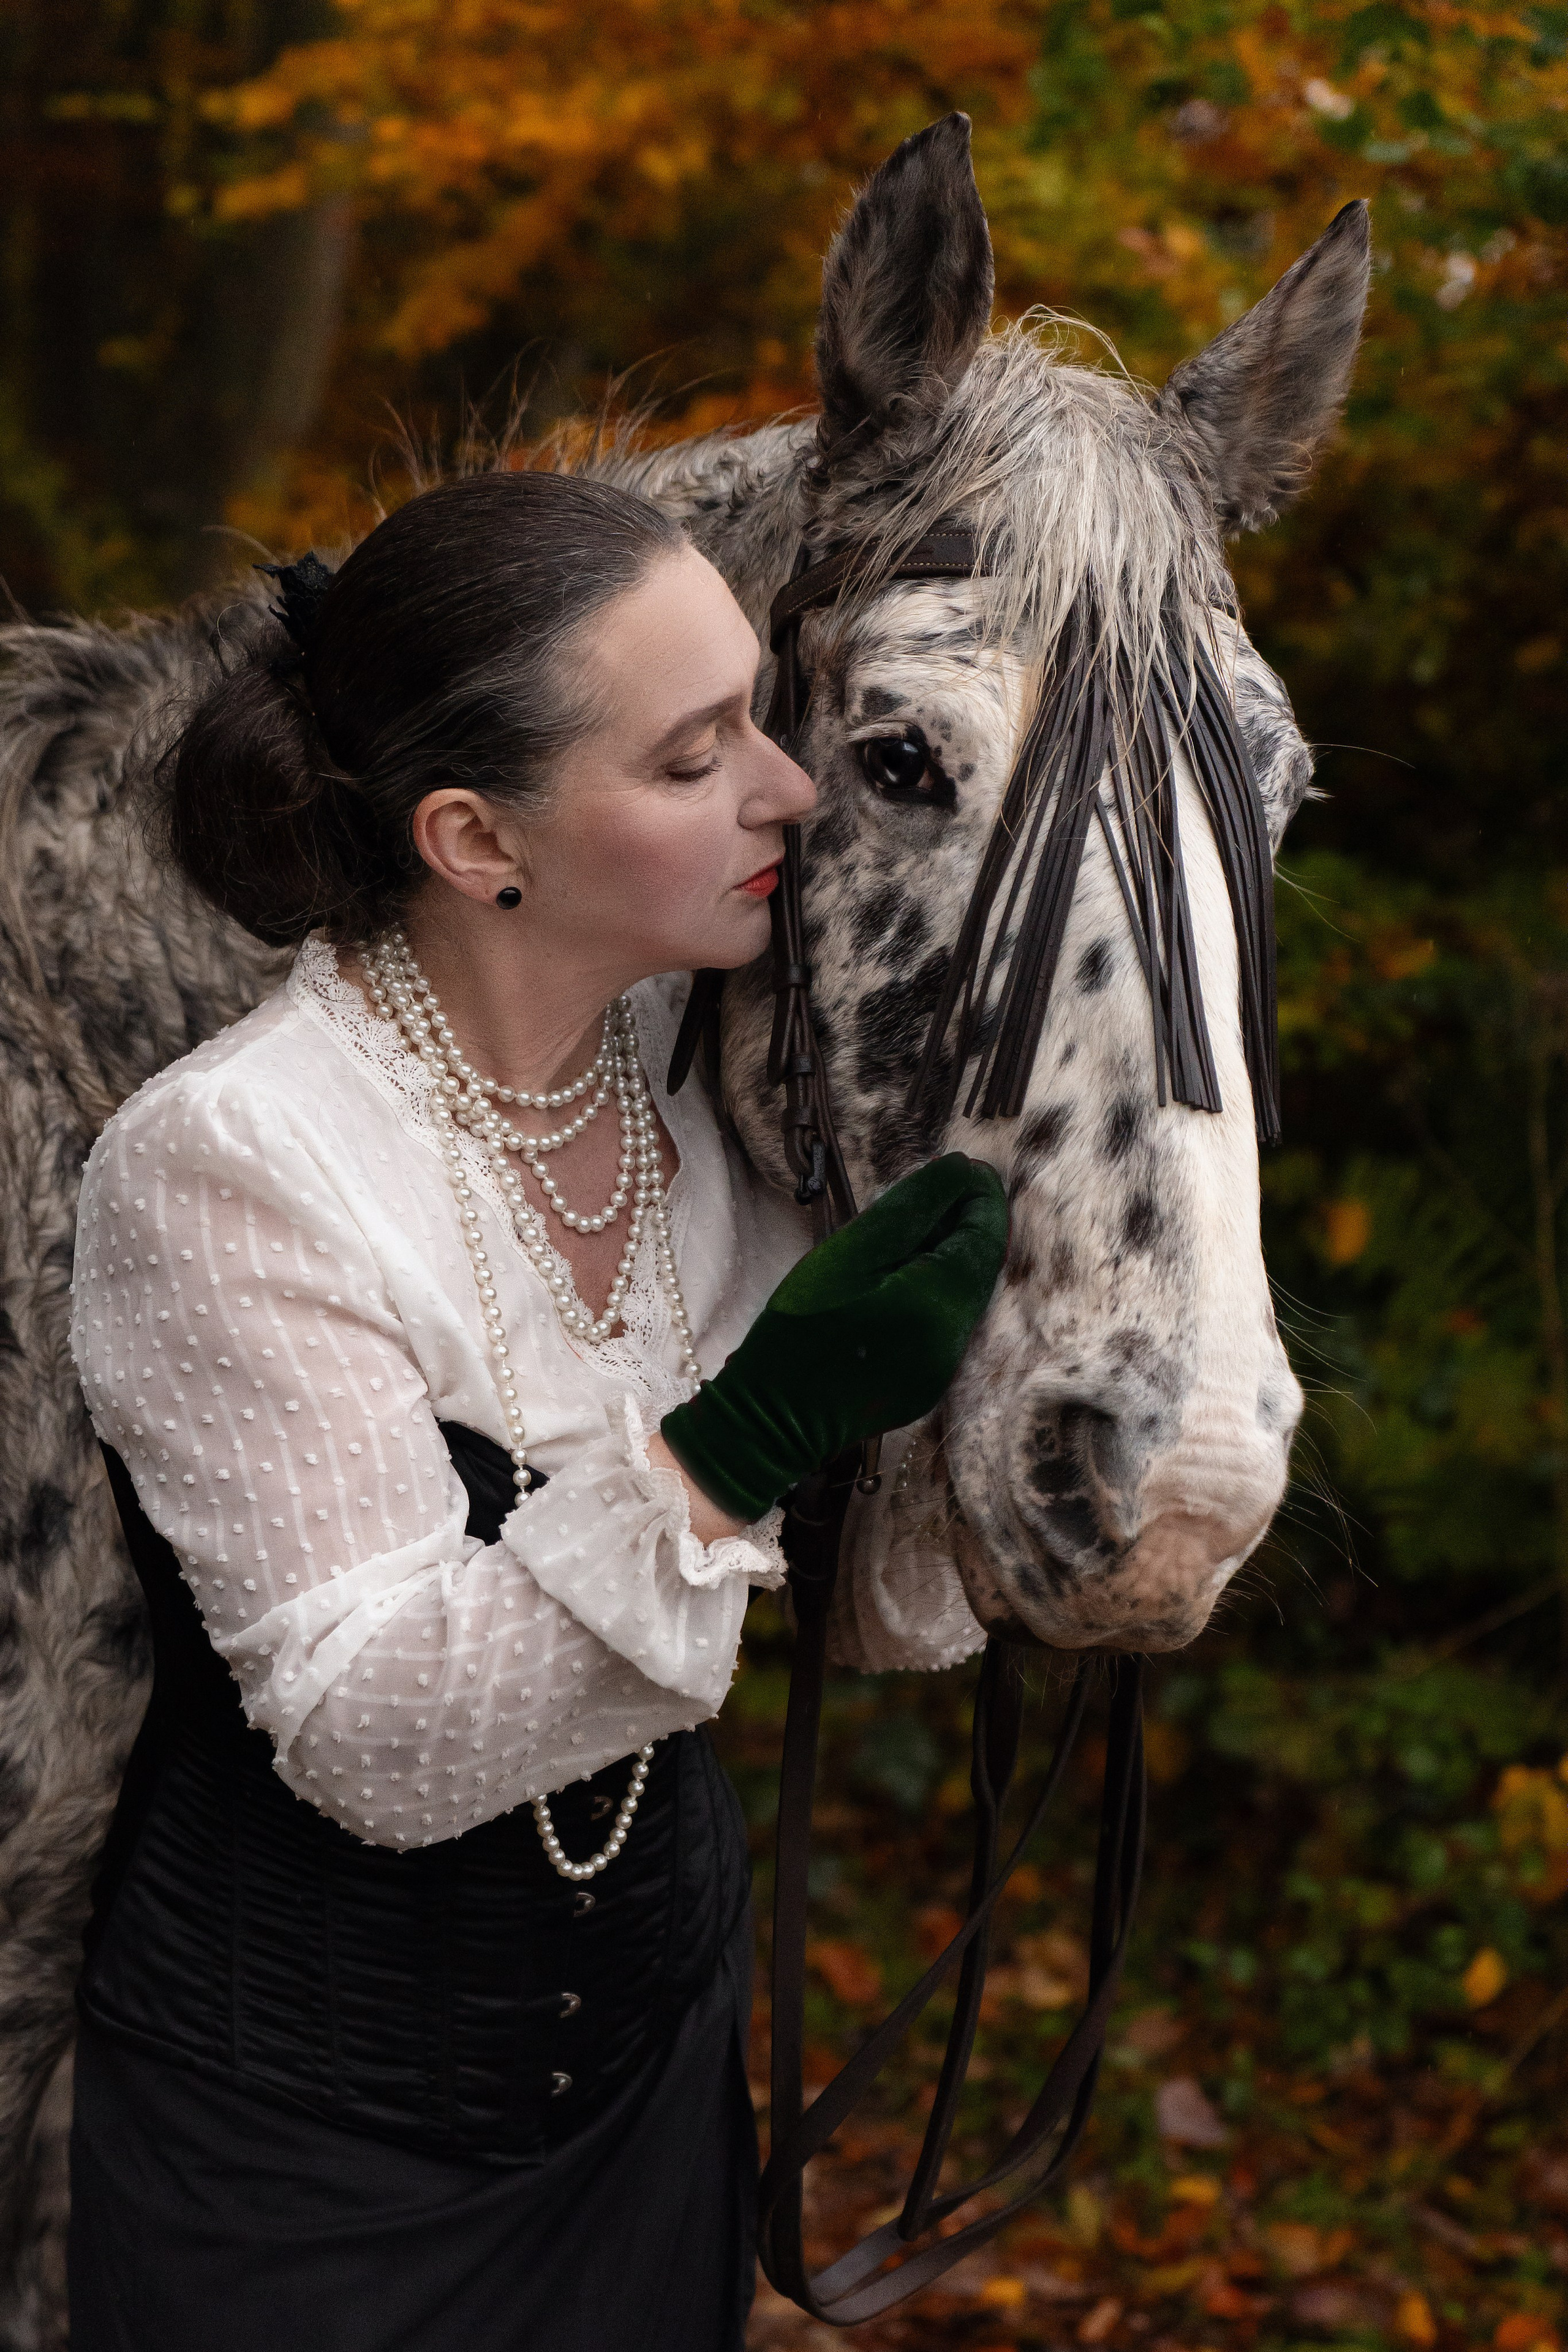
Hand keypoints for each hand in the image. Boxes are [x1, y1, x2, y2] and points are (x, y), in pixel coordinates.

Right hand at [660, 1154, 1007, 1524]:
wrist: (773, 1415)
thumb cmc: (801, 1327)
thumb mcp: (850, 1254)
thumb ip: (910, 1208)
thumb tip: (960, 1171)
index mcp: (940, 1304)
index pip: (984, 1237)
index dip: (980, 1196)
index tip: (965, 1168)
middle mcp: (955, 1340)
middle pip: (979, 1267)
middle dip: (966, 1223)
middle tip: (939, 1189)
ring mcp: (943, 1368)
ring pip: (963, 1295)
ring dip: (949, 1256)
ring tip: (915, 1228)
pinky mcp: (927, 1384)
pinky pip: (944, 1323)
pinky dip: (933, 1291)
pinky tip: (899, 1277)